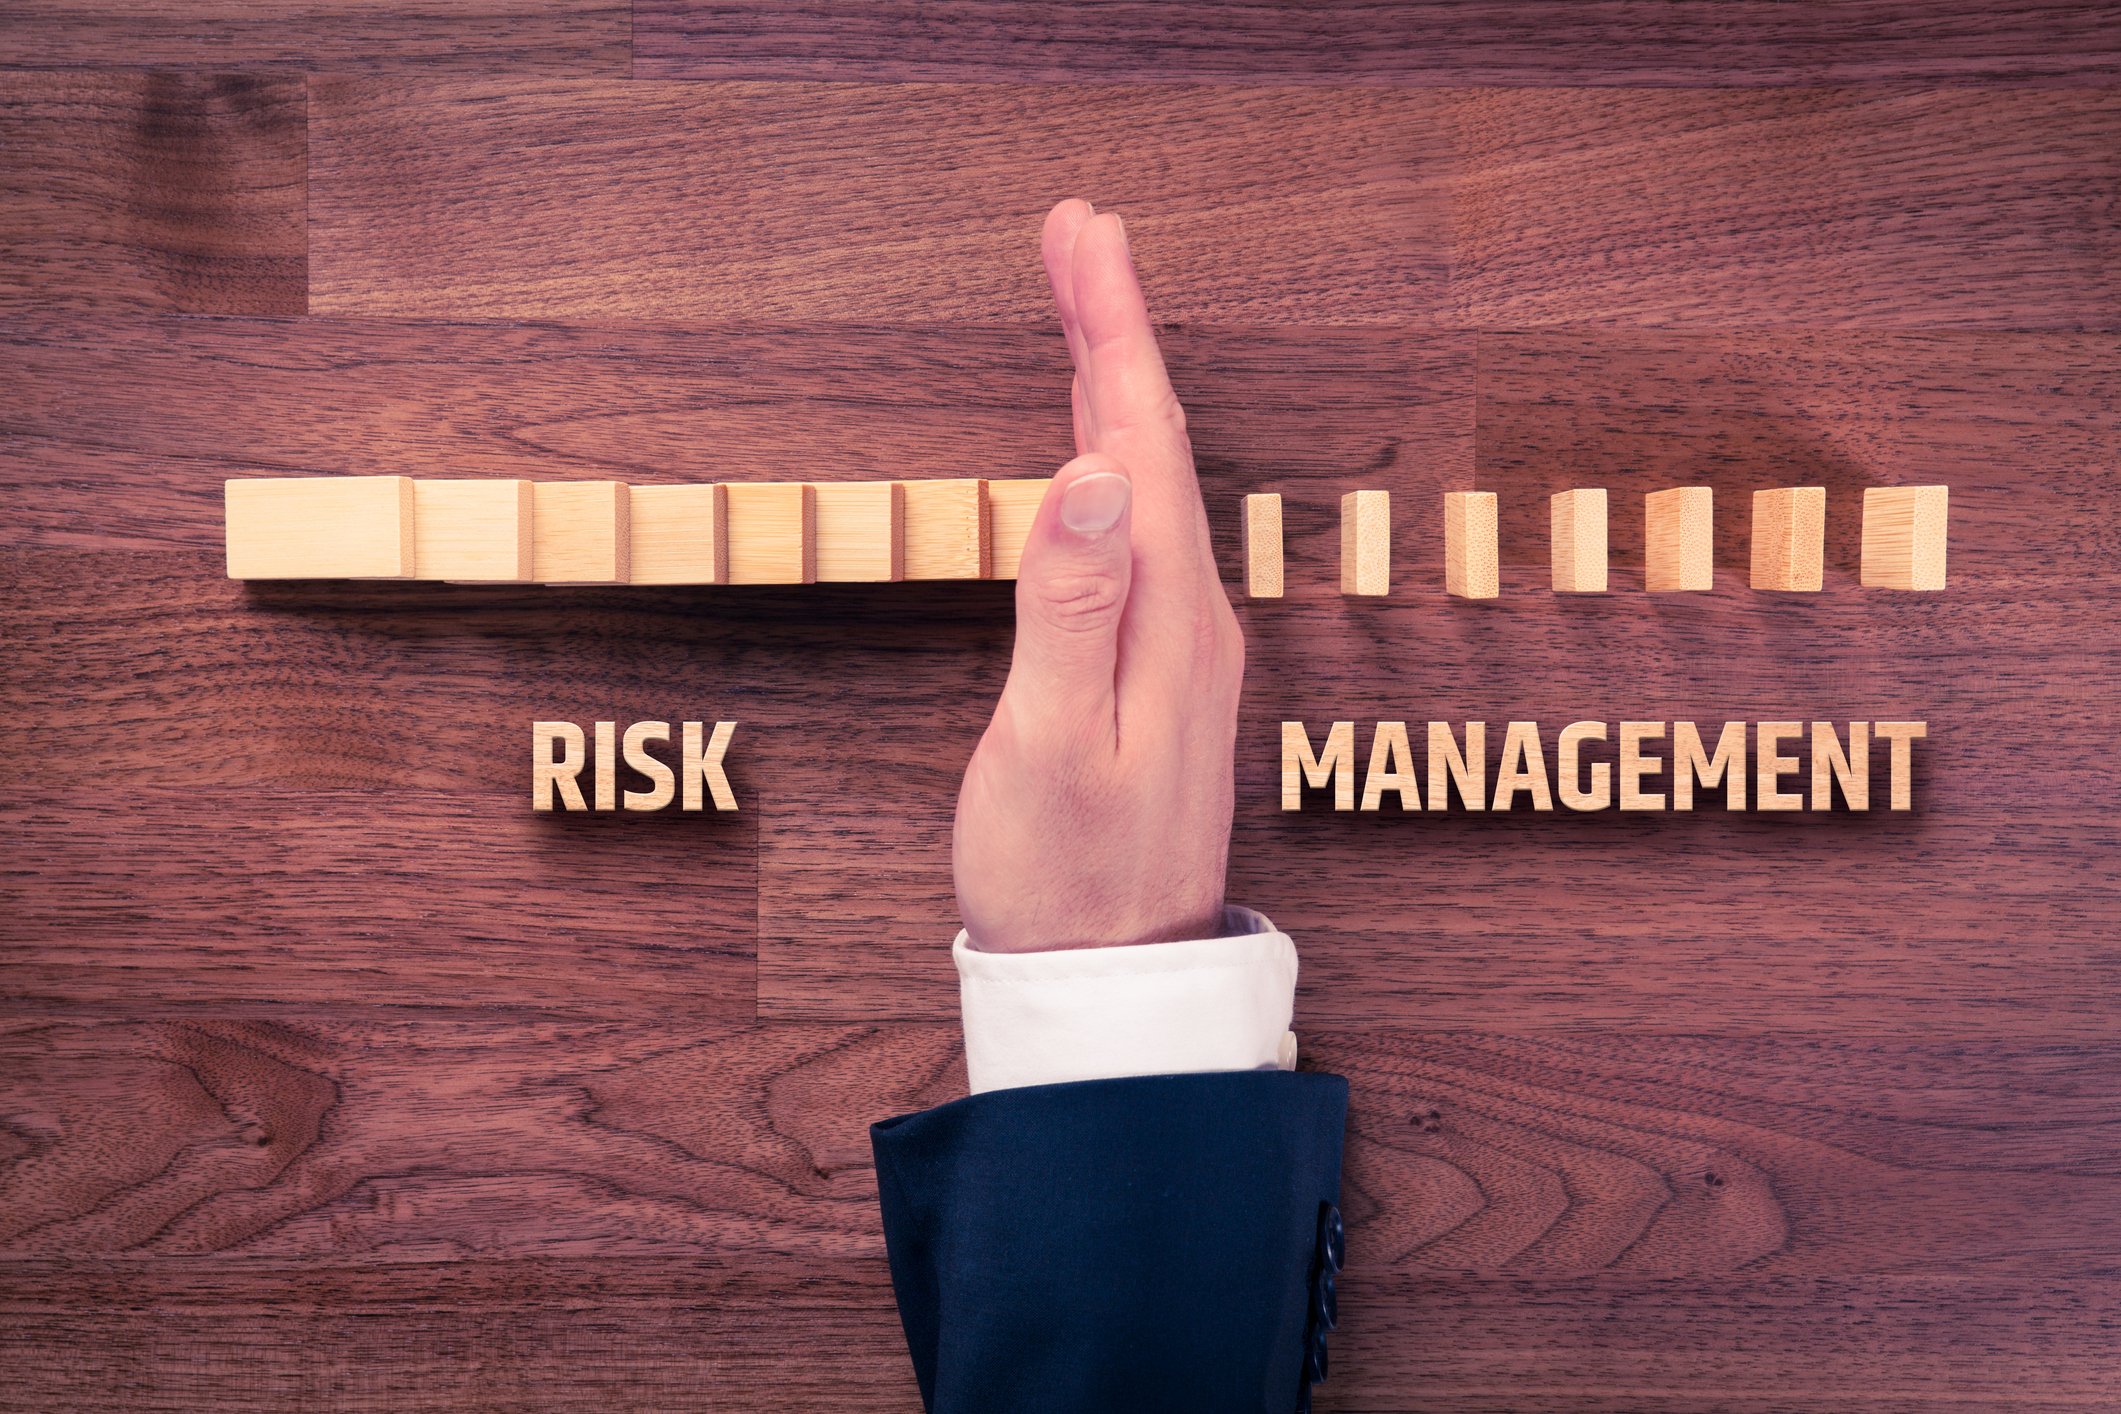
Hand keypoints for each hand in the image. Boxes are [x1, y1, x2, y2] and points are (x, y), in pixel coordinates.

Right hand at [952, 200, 1244, 953]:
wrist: (1112, 988)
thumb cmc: (1066, 878)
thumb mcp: (1050, 743)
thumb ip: (1067, 606)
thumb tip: (1088, 470)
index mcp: (1165, 618)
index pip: (1138, 439)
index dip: (1112, 326)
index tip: (1083, 232)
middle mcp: (1189, 619)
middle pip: (1151, 442)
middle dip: (1115, 328)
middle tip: (1077, 236)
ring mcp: (1181, 648)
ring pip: (1150, 484)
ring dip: (1118, 388)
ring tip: (1088, 311)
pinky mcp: (1160, 676)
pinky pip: (1144, 534)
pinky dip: (1117, 464)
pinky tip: (1101, 456)